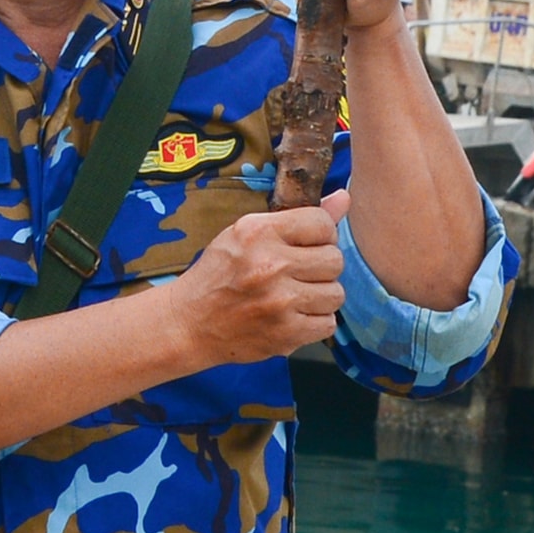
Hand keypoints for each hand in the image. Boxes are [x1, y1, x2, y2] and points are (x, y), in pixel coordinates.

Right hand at [172, 198, 346, 363]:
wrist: (189, 323)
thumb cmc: (220, 273)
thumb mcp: (248, 233)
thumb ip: (299, 218)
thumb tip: (345, 198)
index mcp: (259, 232)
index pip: (322, 223)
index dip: (321, 235)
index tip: (307, 245)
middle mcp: (271, 265)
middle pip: (335, 260)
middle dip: (322, 267)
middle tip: (301, 273)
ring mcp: (279, 302)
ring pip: (336, 294)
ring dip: (321, 296)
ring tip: (297, 295)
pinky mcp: (285, 334)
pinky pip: (328, 324)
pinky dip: (315, 322)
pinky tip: (294, 316)